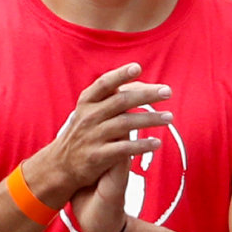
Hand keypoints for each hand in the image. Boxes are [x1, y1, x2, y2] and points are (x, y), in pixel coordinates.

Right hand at [34, 64, 171, 207]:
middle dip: (146, 95)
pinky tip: (157, 143)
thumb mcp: (88, 112)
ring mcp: (93, 136)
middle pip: (120, 101)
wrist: (62, 164)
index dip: (120, 74)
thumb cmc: (83, 133)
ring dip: (150, 119)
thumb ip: (110, 100)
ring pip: (126, 124)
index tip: (137, 67)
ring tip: (169, 117)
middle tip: (167, 91)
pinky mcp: (98, 156)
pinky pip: (124, 148)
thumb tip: (141, 86)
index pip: (104, 84)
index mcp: (86, 102)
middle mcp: (88, 116)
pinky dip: (142, 145)